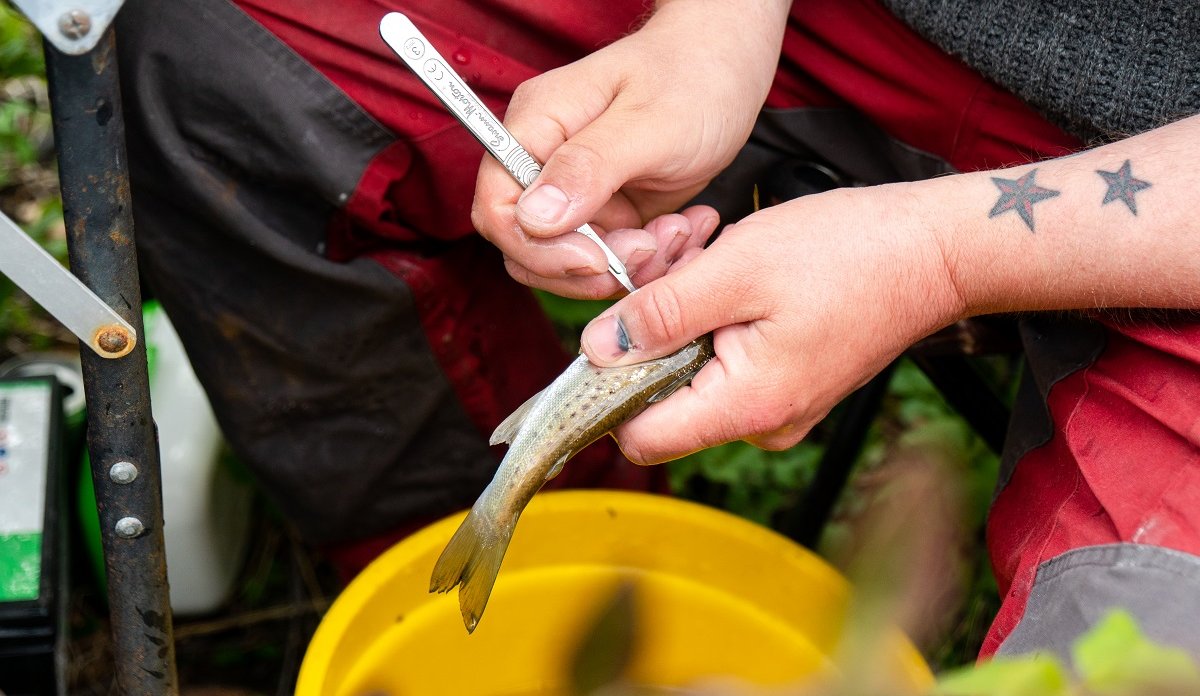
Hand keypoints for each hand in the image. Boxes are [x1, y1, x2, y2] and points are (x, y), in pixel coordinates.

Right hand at [471, 0, 790, 298]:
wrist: (728, 70)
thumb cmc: (691, 76)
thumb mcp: (648, 123)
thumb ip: (588, 168)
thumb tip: (533, 218)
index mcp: (537, 126)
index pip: (498, 207)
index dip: (537, 247)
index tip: (595, 258)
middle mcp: (545, 162)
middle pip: (529, 247)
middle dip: (590, 265)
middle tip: (649, 248)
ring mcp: (574, 191)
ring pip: (572, 263)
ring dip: (628, 264)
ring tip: (678, 232)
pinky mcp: (606, 213)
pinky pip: (610, 259)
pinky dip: (649, 259)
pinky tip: (683, 229)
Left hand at [578, 184, 963, 463]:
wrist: (935, 250)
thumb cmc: (850, 253)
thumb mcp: (737, 269)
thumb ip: (661, 313)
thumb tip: (598, 348)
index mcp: (746, 407)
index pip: (641, 438)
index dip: (606, 389)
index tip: (607, 329)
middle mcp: (760, 423)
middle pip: (661, 396)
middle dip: (651, 327)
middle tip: (674, 256)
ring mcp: (776, 406)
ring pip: (689, 369)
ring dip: (682, 309)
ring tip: (710, 249)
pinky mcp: (786, 382)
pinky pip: (723, 358)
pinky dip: (713, 312)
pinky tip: (730, 265)